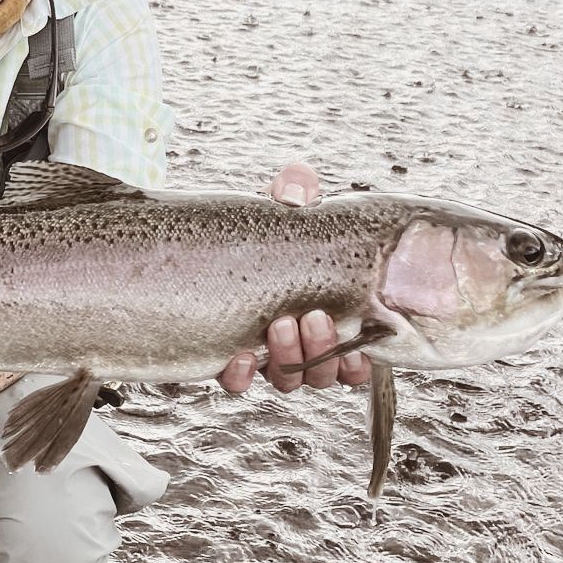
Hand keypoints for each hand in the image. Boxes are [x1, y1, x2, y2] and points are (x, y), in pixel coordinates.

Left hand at [218, 163, 373, 394]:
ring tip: (279, 324)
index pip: (353, 357)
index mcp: (324, 319)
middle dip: (322, 349)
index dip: (359, 361)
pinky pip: (237, 383)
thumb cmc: (256, 236)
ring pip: (288, 380)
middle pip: (323, 372)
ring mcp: (263, 356)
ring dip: (290, 359)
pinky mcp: (225, 361)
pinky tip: (240, 356)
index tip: (360, 343)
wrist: (201, 250)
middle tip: (313, 317)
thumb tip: (299, 180)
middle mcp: (298, 346)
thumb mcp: (278, 213)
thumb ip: (294, 195)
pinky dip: (242, 376)